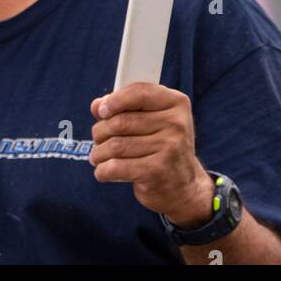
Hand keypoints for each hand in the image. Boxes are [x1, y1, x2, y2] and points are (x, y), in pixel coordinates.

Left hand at [90, 82, 213, 225]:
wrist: (183, 187)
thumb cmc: (162, 148)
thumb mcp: (153, 121)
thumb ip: (126, 108)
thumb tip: (97, 105)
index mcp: (176, 103)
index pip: (139, 92)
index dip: (115, 100)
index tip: (101, 111)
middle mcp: (176, 124)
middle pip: (122, 121)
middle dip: (101, 131)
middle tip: (97, 138)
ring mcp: (169, 148)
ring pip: (116, 145)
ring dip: (99, 152)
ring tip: (97, 156)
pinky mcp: (157, 171)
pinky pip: (117, 167)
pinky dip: (103, 170)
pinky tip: (103, 171)